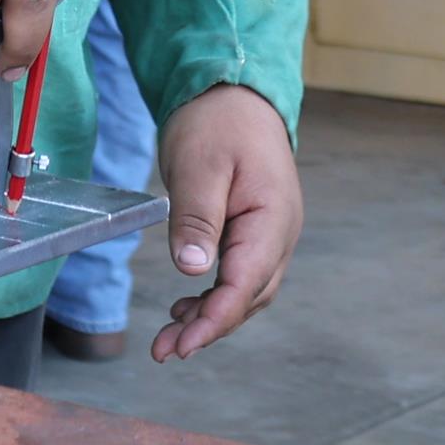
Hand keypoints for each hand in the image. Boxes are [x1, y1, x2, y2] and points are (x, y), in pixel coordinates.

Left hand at [151, 85, 302, 361]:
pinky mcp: (254, 233)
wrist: (233, 94)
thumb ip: (198, 219)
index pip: (246, 283)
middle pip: (249, 296)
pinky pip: (239, 276)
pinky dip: (214, 297)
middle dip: (209, 327)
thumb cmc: (217, 124)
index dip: (215, 319)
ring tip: (169, 338)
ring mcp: (270, 234)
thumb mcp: (199, 167)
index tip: (183, 345)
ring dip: (210, 317)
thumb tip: (192, 271)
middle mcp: (279, 233)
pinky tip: (186, 307)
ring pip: (245, 291)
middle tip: (165, 350)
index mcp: (273, 218)